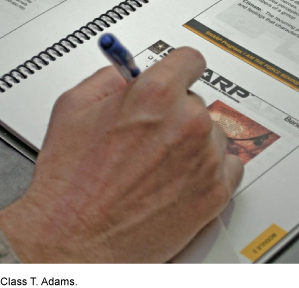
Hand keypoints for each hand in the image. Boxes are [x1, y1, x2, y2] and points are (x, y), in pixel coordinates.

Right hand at [0, 48, 243, 262]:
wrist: (75, 238)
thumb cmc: (70, 182)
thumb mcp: (72, 108)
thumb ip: (107, 80)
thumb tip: (126, 73)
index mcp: (155, 94)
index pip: (189, 60)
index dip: (177, 70)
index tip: (176, 77)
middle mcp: (187, 121)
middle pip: (196, 101)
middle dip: (175, 113)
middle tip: (150, 134)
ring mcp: (205, 158)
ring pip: (212, 134)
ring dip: (192, 143)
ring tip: (157, 164)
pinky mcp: (215, 192)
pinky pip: (228, 166)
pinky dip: (208, 170)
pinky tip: (178, 178)